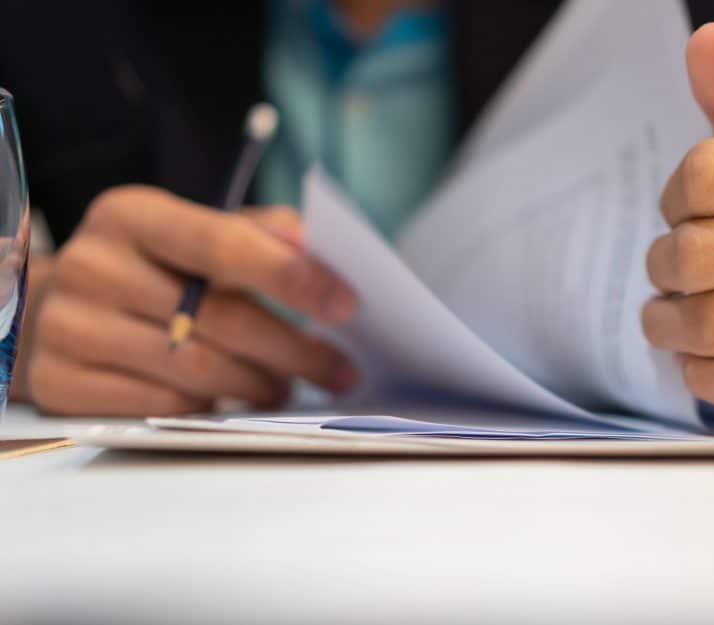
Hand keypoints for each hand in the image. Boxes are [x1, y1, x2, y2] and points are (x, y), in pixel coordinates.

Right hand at [27, 185, 357, 415]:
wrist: (55, 305)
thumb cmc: (149, 269)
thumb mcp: (192, 232)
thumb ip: (255, 233)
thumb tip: (313, 242)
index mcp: (132, 215)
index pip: (225, 244)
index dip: (293, 277)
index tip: (346, 306)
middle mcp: (92, 265)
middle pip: (220, 318)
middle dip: (296, 350)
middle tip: (340, 371)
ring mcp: (68, 326)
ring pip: (197, 370)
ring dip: (259, 385)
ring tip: (287, 388)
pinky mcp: (60, 381)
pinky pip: (162, 407)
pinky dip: (211, 410)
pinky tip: (233, 404)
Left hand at [642, 23, 713, 425]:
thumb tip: (708, 39)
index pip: (702, 176)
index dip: (674, 202)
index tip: (687, 214)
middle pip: (697, 256)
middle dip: (662, 271)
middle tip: (668, 277)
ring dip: (671, 327)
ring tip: (674, 320)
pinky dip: (704, 375)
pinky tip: (706, 361)